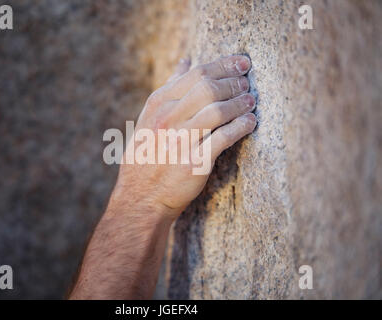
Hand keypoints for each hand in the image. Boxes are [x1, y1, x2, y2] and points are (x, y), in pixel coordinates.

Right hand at [111, 55, 256, 218]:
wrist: (142, 197)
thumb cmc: (147, 155)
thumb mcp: (148, 118)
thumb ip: (168, 89)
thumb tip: (185, 61)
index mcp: (158, 105)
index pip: (195, 74)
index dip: (224, 65)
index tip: (241, 62)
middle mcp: (167, 119)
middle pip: (209, 88)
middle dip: (234, 82)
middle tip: (247, 82)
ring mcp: (180, 140)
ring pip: (217, 111)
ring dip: (240, 103)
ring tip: (251, 101)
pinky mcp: (194, 162)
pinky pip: (223, 138)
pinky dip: (240, 127)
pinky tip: (249, 123)